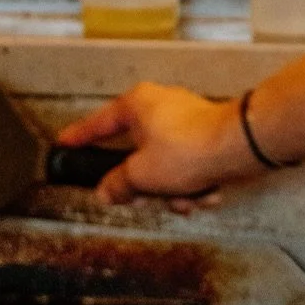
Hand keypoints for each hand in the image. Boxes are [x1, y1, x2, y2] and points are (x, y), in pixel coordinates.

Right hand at [56, 83, 251, 204]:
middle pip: (138, 153)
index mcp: (138, 105)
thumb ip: (118, 184)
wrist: (240, 148)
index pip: (99, 123)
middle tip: (146, 198)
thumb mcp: (141, 175)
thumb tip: (106, 192)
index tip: (64, 144)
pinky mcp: (209, 135)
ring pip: (166, 165)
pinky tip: (207, 192)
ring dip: (174, 191)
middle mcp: (161, 106)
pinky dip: (196, 183)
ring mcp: (187, 119)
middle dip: (147, 185)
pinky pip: (190, 166)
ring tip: (187, 199)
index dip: (80, 137)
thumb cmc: (186, 152)